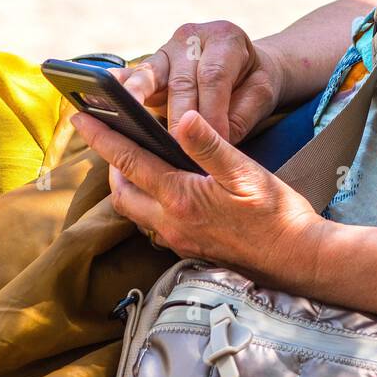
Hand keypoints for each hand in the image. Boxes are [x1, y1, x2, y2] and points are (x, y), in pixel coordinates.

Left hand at [69, 105, 321, 276]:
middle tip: (109, 138)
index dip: (102, 137)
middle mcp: (172, 222)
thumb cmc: (276, 214)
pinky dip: (146, 204)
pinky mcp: (190, 249)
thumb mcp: (245, 170)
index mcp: (180, 197)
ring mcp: (180, 239)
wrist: (297, 258)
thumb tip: (181, 118)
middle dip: (109, 164)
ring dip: (127, 186)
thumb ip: (209, 144)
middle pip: (121, 193)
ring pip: (135, 212)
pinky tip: (163, 192)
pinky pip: (153, 225)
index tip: (80, 117)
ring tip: (132, 161)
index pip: (128, 161)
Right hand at [110, 20, 286, 144]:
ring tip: (128, 124)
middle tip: (178, 151)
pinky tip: (98, 99)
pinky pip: (129, 77)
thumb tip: (214, 142)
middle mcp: (191, 38)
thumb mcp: (261, 95)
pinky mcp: (148, 67)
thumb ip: (241, 116)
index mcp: (224, 38)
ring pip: (149, 76)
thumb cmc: (253, 84)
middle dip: (178, 119)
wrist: (247, 66)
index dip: (211, 111)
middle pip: (181, 81)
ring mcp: (166, 51)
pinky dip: (115, 89)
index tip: (213, 143)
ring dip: (136, 101)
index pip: (213, 77)